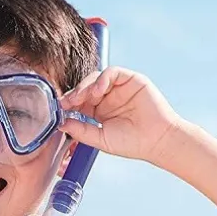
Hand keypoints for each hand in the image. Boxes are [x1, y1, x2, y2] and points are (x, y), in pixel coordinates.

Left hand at [57, 67, 189, 162]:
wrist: (157, 141)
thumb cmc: (132, 143)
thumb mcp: (100, 139)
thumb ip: (80, 130)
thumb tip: (60, 123)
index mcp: (98, 111)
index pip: (79, 101)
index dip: (68, 102)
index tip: (59, 108)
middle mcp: (107, 97)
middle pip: (84, 87)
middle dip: (74, 93)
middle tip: (67, 102)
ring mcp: (119, 88)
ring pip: (96, 77)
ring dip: (86, 86)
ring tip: (83, 98)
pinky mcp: (131, 80)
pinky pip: (112, 72)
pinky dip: (102, 79)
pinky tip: (99, 91)